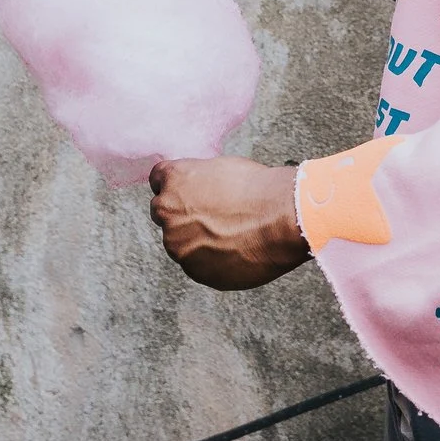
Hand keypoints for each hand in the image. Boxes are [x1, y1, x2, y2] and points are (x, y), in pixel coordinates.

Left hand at [149, 157, 309, 288]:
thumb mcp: (222, 168)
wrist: (282, 221)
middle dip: (182, 215)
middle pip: (164, 213)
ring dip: (196, 240)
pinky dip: (211, 260)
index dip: (175, 186)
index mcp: (173, 182)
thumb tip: (197, 191)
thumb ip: (198, 181)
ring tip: (230, 235)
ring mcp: (180, 247)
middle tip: (212, 216)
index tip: (187, 192)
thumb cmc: (259, 190)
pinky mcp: (197, 272)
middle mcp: (168, 214)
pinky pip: (198, 265)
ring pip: (180, 243)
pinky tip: (234, 250)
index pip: (157, 180)